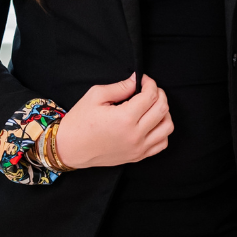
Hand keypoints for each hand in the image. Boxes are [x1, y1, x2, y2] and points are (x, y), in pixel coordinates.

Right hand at [55, 73, 172, 168]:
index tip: (143, 80)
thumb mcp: (96, 96)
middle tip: (148, 89)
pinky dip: (162, 131)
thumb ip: (120, 87)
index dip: (149, 83)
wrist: (70, 148)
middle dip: (159, 93)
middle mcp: (135, 135)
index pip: (151, 95)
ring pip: (167, 127)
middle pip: (162, 109)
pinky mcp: (137, 156)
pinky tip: (152, 123)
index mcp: (125, 118)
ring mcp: (138, 148)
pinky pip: (162, 143)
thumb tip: (136, 80)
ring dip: (164, 112)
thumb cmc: (79, 122)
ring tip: (152, 106)